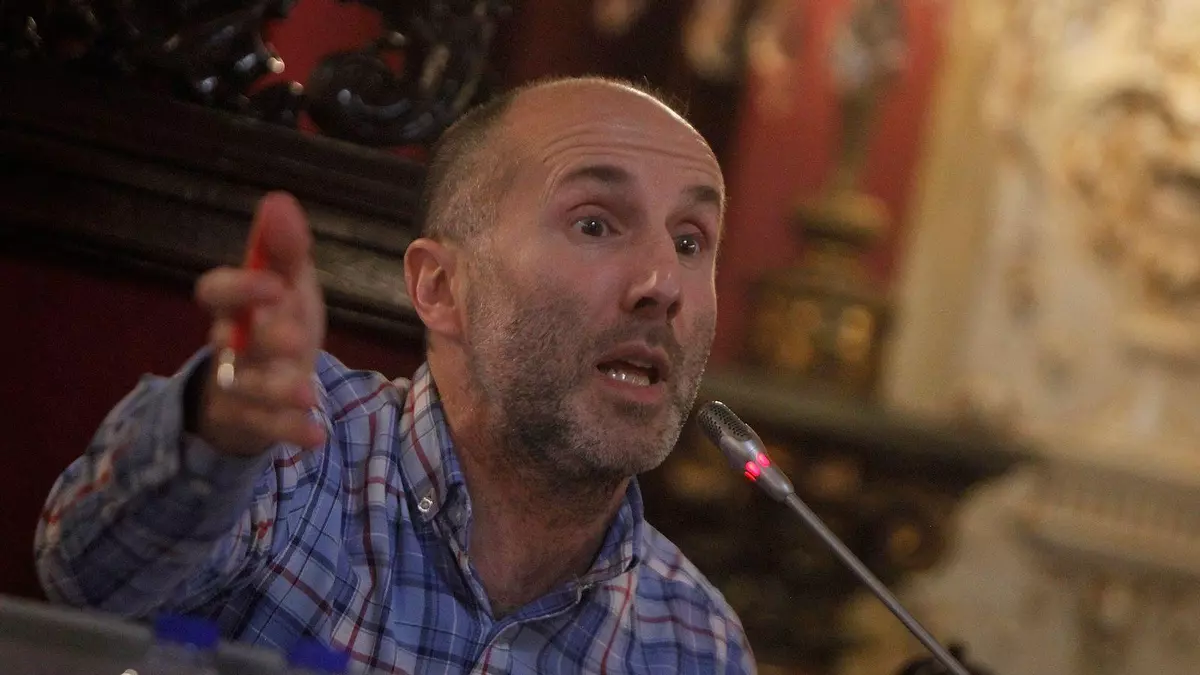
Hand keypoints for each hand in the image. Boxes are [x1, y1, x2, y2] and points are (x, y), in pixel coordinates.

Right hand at [192, 192, 327, 455]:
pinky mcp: (251, 422)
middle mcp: (230, 345)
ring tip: (308, 394)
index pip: (215, 292)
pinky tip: (316, 434)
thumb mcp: (287, 287)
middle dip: (264, 339)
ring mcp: (237, 386)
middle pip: (233, 342)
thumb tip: (279, 200)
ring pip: (246, 389)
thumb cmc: (276, 326)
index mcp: (235, 306)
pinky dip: (290, 432)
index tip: (272, 284)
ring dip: (276, 391)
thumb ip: (285, 250)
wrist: (263, 390)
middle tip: (296, 338)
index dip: (238, 288)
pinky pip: (267, 430)